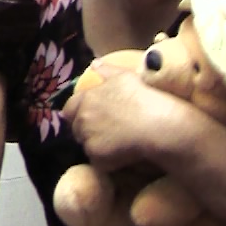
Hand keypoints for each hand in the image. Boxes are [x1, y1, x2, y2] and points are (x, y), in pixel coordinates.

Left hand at [61, 61, 195, 171]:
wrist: (157, 124)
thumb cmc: (143, 97)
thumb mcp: (125, 76)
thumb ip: (107, 70)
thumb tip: (94, 64)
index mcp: (87, 98)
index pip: (69, 108)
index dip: (79, 113)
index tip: (93, 117)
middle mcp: (83, 118)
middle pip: (76, 128)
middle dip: (87, 130)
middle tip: (109, 131)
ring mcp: (88, 138)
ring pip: (87, 145)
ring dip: (97, 144)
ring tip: (118, 142)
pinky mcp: (97, 157)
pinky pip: (98, 161)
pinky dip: (107, 160)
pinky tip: (123, 154)